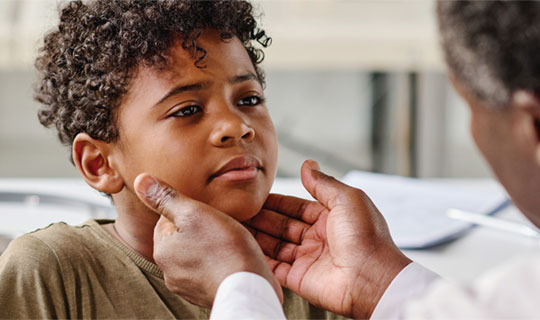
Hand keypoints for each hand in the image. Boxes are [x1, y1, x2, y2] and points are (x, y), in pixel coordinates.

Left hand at [133, 174, 282, 307]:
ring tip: (228, 242)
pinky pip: (208, 271)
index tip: (207, 211)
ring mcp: (188, 286)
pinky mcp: (206, 293)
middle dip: (199, 229)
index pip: (167, 220)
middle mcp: (170, 271)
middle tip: (220, 225)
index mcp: (162, 250)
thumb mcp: (194, 213)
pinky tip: (231, 258)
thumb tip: (141, 181)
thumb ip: (167, 197)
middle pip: (182, 238)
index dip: (190, 211)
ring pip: (196, 255)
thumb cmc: (224, 249)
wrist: (247, 288)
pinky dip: (217, 264)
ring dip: (208, 247)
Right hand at [246, 160, 411, 317]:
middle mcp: (318, 239)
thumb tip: (308, 164)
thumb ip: (323, 183)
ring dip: (257, 236)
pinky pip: (275, 267)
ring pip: (275, 245)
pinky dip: (260, 258)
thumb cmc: (366, 237)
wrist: (372, 278)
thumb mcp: (347, 199)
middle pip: (282, 225)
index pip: (295, 207)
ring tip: (236, 225)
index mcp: (330, 218)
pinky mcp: (300, 279)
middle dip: (261, 217)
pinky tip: (245, 248)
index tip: (255, 195)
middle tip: (239, 210)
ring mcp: (308, 259)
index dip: (276, 201)